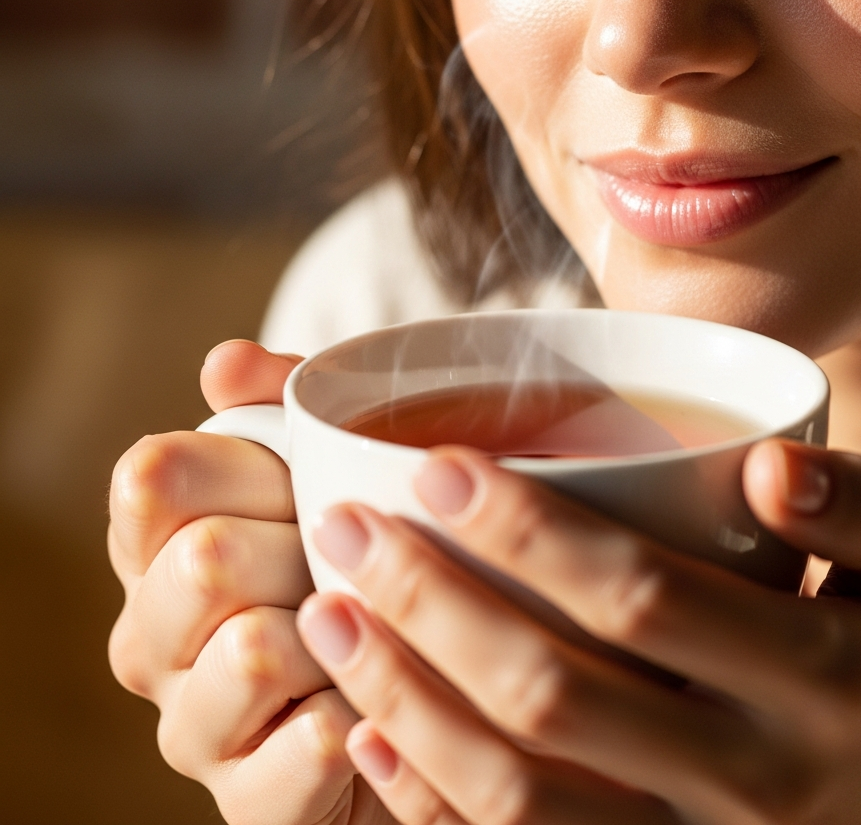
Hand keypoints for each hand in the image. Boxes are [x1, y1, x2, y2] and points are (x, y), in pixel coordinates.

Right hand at [108, 340, 395, 824]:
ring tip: (368, 631)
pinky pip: (306, 747)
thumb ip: (282, 406)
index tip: (304, 480)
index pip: (153, 475)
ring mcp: (195, 728)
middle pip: (203, 559)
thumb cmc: (365, 559)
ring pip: (253, 650)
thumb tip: (226, 362)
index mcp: (159, 544)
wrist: (425, 687)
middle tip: (350, 561)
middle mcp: (153, 638)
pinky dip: (364, 714)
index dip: (251, 467)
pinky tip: (381, 703)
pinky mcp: (251, 808)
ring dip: (341, 631)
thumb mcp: (336, 466)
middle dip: (304, 548)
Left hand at [297, 443, 860, 824]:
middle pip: (552, 696)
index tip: (435, 467)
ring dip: (402, 698)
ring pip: (515, 794)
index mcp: (821, 676)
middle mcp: (749, 778)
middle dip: (430, 603)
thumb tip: (773, 471)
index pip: (642, 597)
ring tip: (322, 611)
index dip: (528, 533)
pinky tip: (366, 729)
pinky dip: (428, 802)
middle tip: (346, 524)